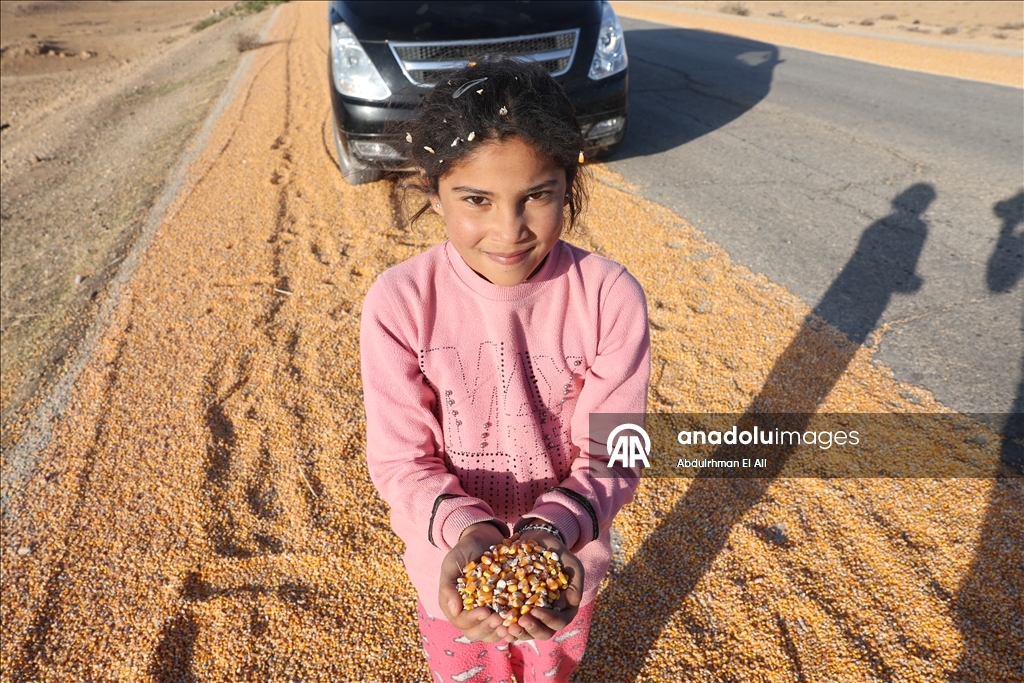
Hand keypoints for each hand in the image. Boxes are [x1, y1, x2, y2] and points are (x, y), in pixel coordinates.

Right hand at [438, 522, 510, 642]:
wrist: (483, 538)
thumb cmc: (465, 549)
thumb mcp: (452, 562)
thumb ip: (448, 585)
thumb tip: (453, 610)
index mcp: (454, 605)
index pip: (461, 621)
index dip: (473, 620)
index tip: (485, 612)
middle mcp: (468, 613)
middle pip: (475, 632)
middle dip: (488, 629)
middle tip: (500, 620)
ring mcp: (485, 612)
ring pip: (490, 633)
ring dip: (500, 632)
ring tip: (511, 626)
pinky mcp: (500, 608)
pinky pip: (505, 624)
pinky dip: (511, 626)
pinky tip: (521, 622)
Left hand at [504, 524, 584, 642]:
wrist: (538, 540)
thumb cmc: (557, 552)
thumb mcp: (571, 564)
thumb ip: (574, 583)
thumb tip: (569, 603)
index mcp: (564, 608)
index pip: (559, 621)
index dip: (548, 619)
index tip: (535, 611)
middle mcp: (549, 614)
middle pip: (543, 632)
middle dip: (531, 629)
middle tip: (519, 622)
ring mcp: (532, 613)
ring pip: (526, 632)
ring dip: (517, 632)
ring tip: (505, 626)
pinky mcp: (516, 608)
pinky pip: (511, 622)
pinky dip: (504, 624)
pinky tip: (495, 621)